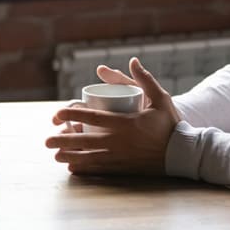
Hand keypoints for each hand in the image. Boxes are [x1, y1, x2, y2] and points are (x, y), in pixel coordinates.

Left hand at [46, 57, 179, 175]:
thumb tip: (132, 60)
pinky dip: (84, 168)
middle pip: (84, 140)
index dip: (71, 114)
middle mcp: (118, 141)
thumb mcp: (161, 98)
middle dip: (63, 140)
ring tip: (55, 155)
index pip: (91, 117)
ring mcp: (120, 156)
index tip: (56, 114)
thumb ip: (145, 79)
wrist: (182, 153)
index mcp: (124, 122)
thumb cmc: (170, 124)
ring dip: (70, 156)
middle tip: (47, 140)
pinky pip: (99, 169)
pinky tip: (72, 168)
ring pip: (89, 157)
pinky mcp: (123, 168)